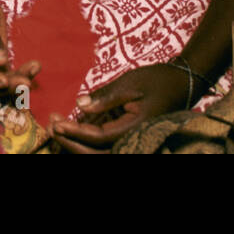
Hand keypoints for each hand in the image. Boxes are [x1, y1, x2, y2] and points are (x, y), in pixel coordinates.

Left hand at [50, 64, 189, 152]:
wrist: (180, 82)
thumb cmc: (157, 80)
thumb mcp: (130, 84)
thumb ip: (105, 98)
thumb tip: (80, 105)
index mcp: (136, 128)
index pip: (99, 138)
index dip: (76, 132)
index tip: (57, 122)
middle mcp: (134, 140)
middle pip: (97, 153)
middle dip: (72, 144)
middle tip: (53, 127)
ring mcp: (132, 139)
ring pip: (100, 151)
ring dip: (78, 142)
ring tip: (57, 125)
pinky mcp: (128, 134)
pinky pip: (106, 142)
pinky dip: (88, 137)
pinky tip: (72, 124)